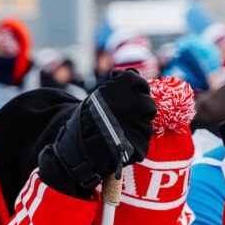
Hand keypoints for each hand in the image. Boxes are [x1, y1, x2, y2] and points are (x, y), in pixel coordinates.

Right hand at [39, 69, 155, 198]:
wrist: (76, 151)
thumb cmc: (83, 122)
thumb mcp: (97, 96)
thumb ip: (118, 85)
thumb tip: (134, 73)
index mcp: (122, 87)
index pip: (140, 83)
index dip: (135, 91)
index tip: (129, 97)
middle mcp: (136, 103)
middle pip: (148, 105)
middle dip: (139, 111)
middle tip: (124, 118)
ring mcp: (141, 124)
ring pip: (146, 124)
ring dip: (136, 128)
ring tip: (117, 134)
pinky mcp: (142, 143)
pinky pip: (143, 141)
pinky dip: (133, 143)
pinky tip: (119, 144)